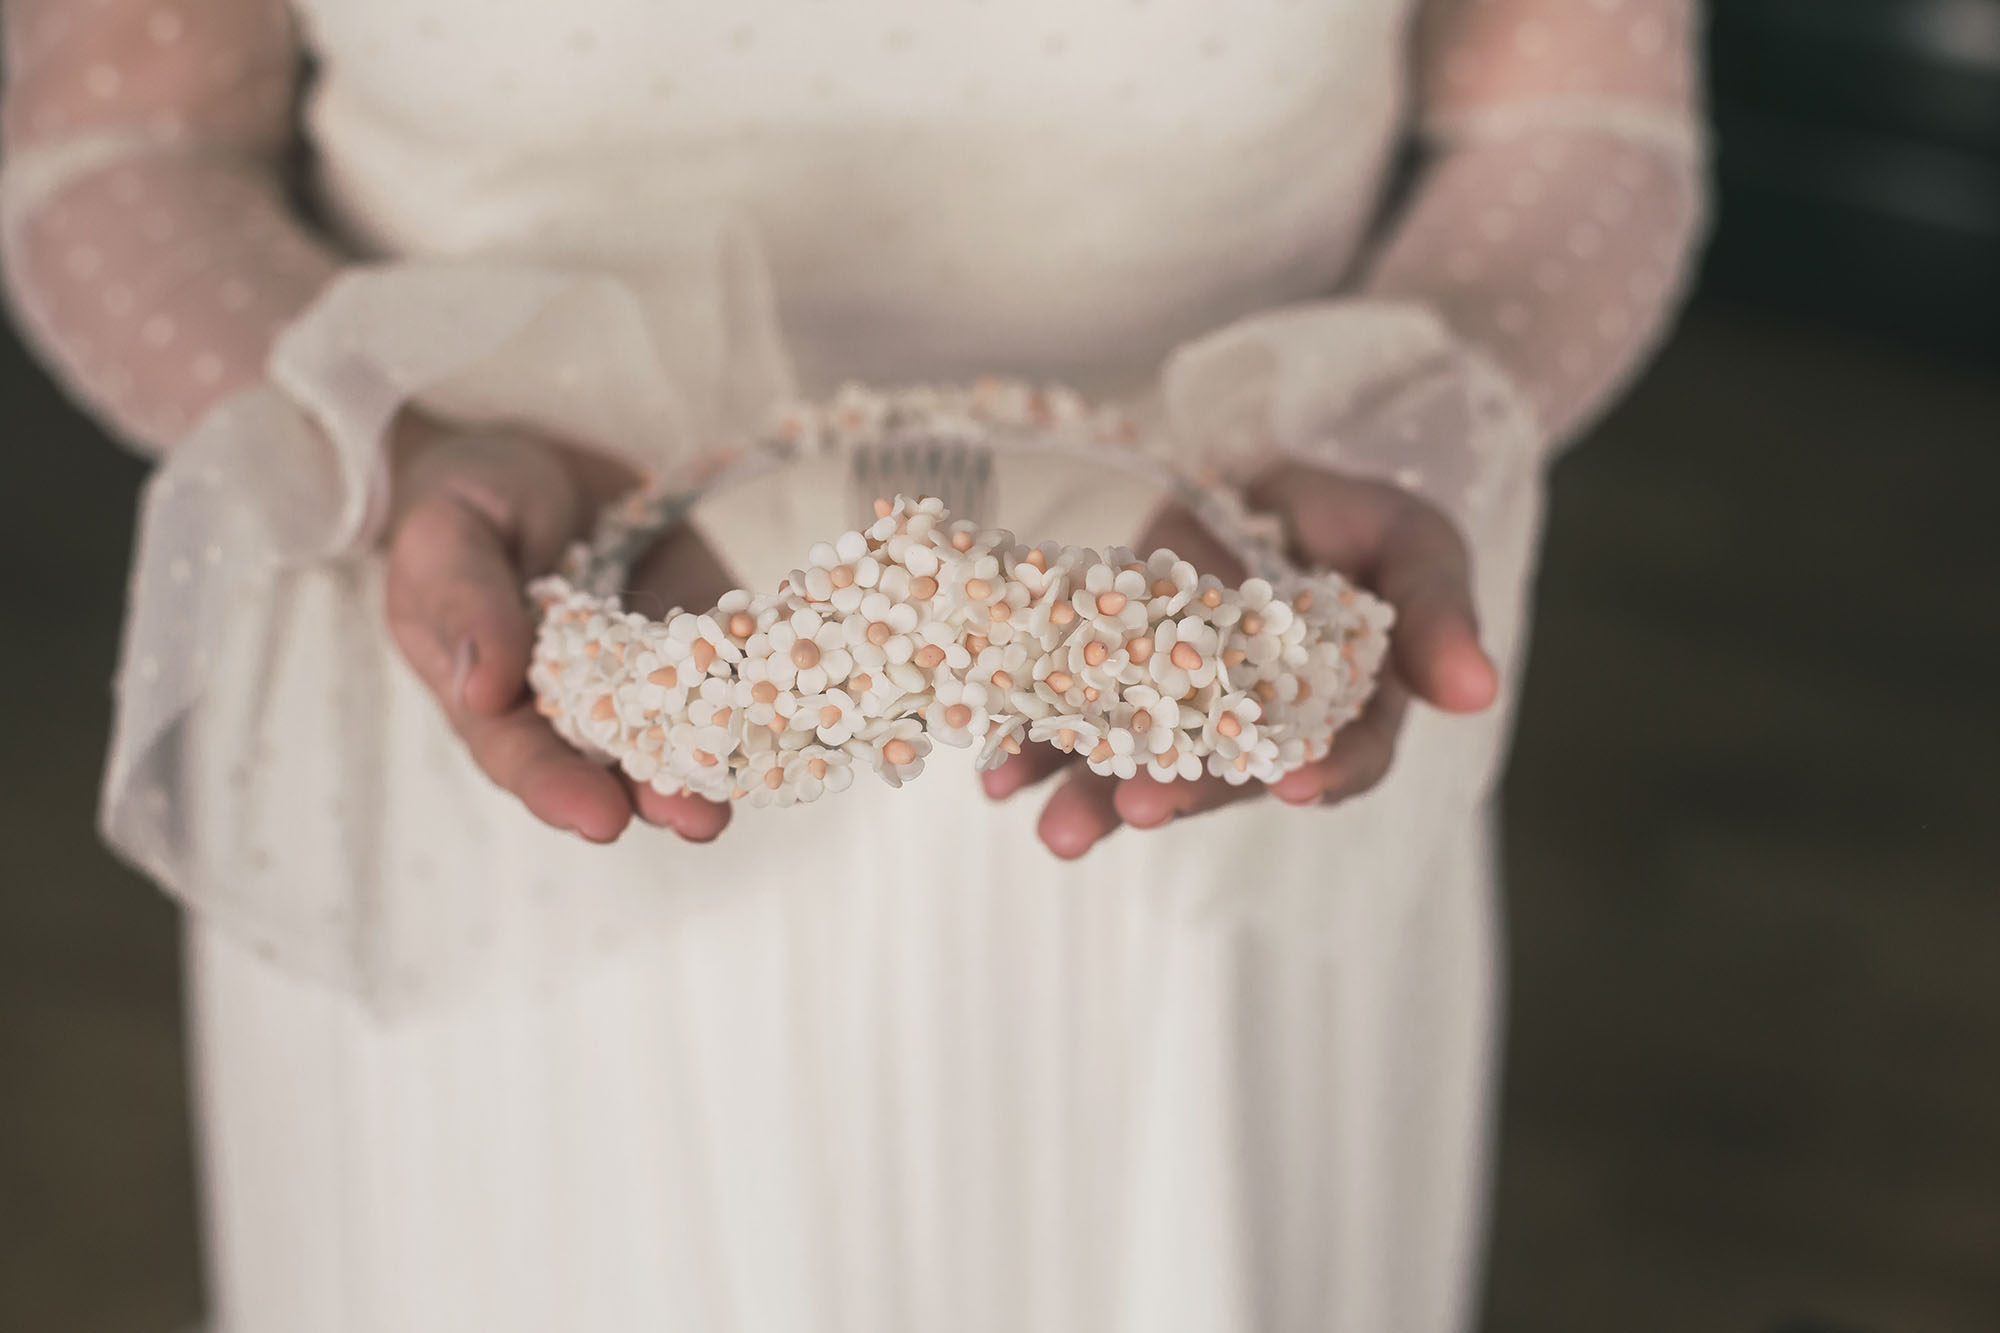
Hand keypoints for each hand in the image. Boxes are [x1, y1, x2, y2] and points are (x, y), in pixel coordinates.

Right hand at [383, 417, 737, 843]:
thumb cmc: (468, 504)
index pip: (524, 758)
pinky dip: (767, 694)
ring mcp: (649, 674)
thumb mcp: (446, 535)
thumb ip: (464, 603)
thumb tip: (482, 692)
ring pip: (684, 734)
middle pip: (614, 766)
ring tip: (749, 788)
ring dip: (717, 764)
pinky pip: (738, 673)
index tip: (599, 818)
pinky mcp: (707, 637)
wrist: (536, 462)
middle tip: (696, 821)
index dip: (560, 790)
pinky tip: (799, 711)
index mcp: (498, 697)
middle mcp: (578, 704)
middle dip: (657, 796)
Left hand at [980, 462, 1499, 858]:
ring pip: (1144, 763)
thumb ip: (1438, 615)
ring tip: (1051, 825)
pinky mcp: (1122, 677)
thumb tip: (1479, 692)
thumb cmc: (1361, 516)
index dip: (1326, 771)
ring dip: (1095, 794)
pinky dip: (1037, 747)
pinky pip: (1077, 720)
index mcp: (1350, 711)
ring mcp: (1186, 710)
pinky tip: (999, 775)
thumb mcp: (1415, 541)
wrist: (1273, 476)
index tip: (1297, 785)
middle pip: (1229, 773)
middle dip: (1181, 793)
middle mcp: (1264, 730)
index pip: (1349, 756)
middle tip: (1135, 811)